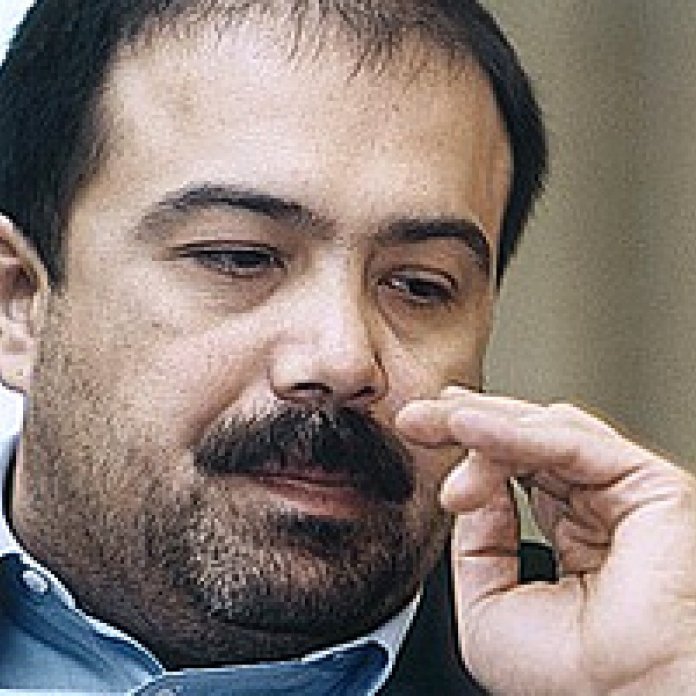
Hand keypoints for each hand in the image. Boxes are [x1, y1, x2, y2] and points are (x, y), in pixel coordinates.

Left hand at [396, 387, 695, 695]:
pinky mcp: (647, 482)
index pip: (517, 471)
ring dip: (481, 423)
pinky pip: (568, 441)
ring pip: (544, 432)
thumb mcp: (489, 605)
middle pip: (526, 441)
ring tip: (430, 422)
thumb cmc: (571, 678)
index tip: (421, 435)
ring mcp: (624, 492)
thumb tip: (475, 486)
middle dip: (463, 424)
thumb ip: (478, 541)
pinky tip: (464, 425)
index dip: (468, 450)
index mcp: (575, 537)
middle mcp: (601, 508)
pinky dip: (511, 431)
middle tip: (415, 418)